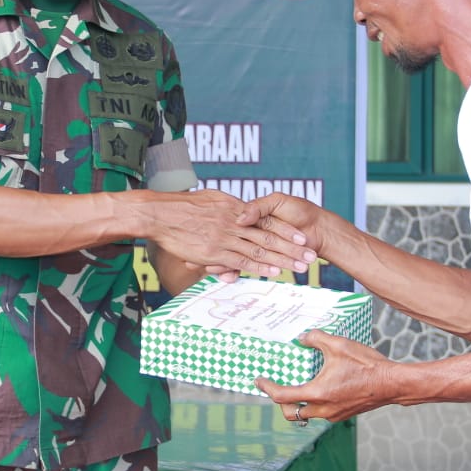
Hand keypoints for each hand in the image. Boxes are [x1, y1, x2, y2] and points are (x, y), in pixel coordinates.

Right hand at [147, 189, 314, 278]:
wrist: (161, 213)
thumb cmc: (182, 205)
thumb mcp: (211, 198)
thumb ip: (230, 205)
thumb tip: (243, 211)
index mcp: (235, 208)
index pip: (267, 220)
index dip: (287, 230)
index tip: (304, 238)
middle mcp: (234, 222)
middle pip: (269, 236)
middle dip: (292, 248)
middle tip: (310, 256)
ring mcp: (225, 237)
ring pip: (259, 250)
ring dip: (281, 260)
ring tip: (300, 267)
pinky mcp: (214, 251)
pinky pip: (240, 260)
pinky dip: (258, 266)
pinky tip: (272, 271)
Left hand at [256, 330, 394, 422]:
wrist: (392, 383)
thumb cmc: (367, 365)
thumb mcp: (339, 344)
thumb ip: (317, 338)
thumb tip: (303, 338)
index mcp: (318, 393)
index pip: (283, 396)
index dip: (267, 388)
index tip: (259, 380)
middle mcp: (324, 409)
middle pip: (291, 413)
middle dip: (280, 402)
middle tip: (277, 387)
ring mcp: (334, 414)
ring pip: (307, 415)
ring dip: (298, 403)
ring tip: (298, 385)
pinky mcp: (343, 414)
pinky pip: (321, 413)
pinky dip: (314, 403)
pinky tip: (319, 387)